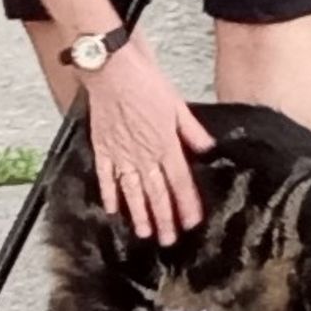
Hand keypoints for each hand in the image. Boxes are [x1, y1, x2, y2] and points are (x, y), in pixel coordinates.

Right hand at [83, 37, 212, 244]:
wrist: (113, 71)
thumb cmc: (145, 82)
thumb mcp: (177, 105)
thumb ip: (192, 132)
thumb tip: (207, 149)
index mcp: (165, 144)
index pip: (180, 182)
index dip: (187, 204)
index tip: (191, 222)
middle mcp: (144, 155)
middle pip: (157, 193)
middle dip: (164, 219)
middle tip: (168, 239)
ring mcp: (121, 154)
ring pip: (132, 192)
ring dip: (139, 214)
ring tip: (144, 232)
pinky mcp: (103, 148)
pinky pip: (106, 178)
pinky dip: (109, 194)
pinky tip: (113, 210)